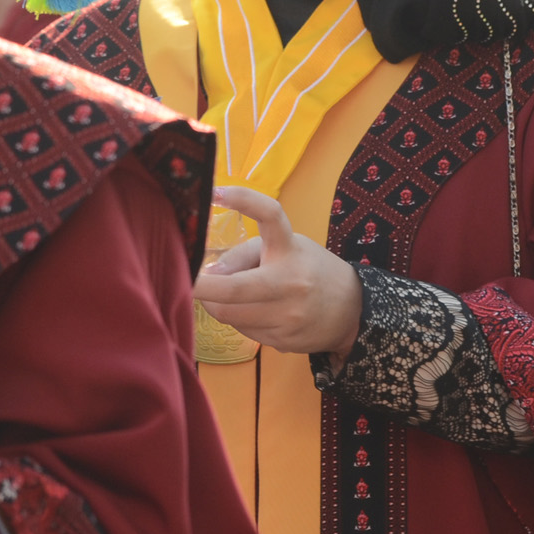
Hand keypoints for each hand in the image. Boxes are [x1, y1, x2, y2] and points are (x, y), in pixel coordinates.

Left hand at [195, 185, 362, 357]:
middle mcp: (290, 282)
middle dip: (200, 287)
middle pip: (233, 288)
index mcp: (290, 249)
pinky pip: (243, 330)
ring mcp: (288, 316)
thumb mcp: (285, 249)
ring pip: (230, 314)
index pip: (271, 215)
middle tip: (181, 279)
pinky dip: (237, 319)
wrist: (352, 312)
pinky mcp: (283, 341)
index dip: (243, 200)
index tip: (215, 192)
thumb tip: (208, 274)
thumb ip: (244, 255)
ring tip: (223, 295)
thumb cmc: (308, 271)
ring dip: (215, 303)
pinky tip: (253, 312)